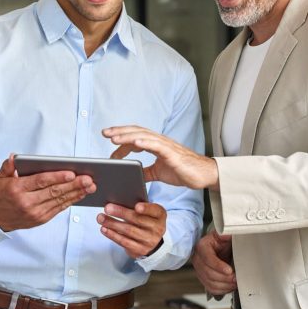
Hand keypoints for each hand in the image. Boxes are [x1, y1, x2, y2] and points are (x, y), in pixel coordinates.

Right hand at [0, 154, 96, 231]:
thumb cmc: (3, 194)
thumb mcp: (0, 178)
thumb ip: (8, 166)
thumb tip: (14, 156)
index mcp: (17, 190)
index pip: (40, 182)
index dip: (56, 177)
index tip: (71, 173)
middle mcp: (27, 202)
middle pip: (53, 192)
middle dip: (73, 185)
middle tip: (88, 178)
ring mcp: (36, 212)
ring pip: (59, 201)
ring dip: (77, 193)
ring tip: (90, 185)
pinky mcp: (42, 219)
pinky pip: (59, 208)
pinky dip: (72, 201)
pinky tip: (82, 193)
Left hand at [97, 202, 166, 257]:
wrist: (154, 241)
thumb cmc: (147, 221)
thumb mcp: (149, 212)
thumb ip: (139, 207)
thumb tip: (118, 201)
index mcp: (160, 215)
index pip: (154, 210)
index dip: (146, 208)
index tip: (136, 206)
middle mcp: (157, 228)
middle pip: (137, 220)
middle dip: (121, 213)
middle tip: (107, 208)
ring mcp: (149, 241)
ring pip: (128, 231)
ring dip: (113, 224)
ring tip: (101, 218)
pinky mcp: (140, 250)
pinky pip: (124, 242)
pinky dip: (112, 235)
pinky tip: (104, 229)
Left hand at [103, 125, 218, 189]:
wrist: (203, 175)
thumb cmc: (183, 171)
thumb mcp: (159, 173)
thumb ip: (147, 172)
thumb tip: (135, 176)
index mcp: (156, 145)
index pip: (135, 137)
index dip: (122, 137)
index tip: (108, 141)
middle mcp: (159, 142)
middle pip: (136, 132)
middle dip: (120, 132)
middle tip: (104, 133)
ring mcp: (166, 146)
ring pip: (143, 136)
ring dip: (127, 136)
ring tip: (114, 137)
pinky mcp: (172, 153)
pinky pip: (157, 145)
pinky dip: (145, 141)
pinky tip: (135, 142)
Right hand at [192, 231, 235, 295]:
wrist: (217, 246)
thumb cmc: (219, 240)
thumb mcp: (222, 234)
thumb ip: (225, 233)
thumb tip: (228, 233)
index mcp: (201, 246)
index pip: (208, 258)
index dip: (219, 266)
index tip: (230, 270)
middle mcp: (197, 259)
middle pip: (208, 273)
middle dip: (224, 278)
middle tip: (235, 278)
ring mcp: (199, 269)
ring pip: (209, 282)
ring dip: (224, 285)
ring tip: (234, 283)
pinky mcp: (202, 278)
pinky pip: (210, 288)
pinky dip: (221, 290)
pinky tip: (229, 286)